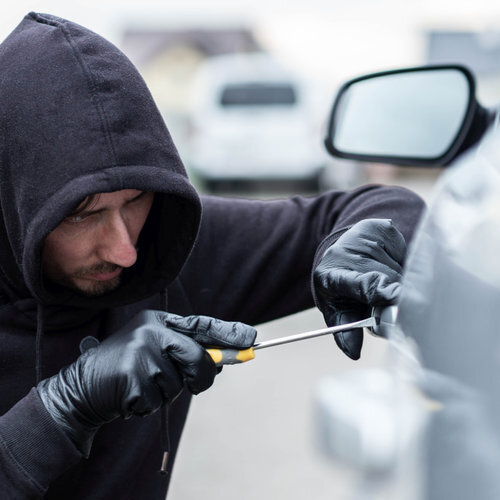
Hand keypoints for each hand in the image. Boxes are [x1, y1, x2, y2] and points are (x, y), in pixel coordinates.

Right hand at [37, 311, 255, 454]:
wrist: (83, 386)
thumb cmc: (126, 368)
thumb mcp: (156, 352)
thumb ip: (186, 353)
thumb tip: (221, 361)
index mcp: (159, 322)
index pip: (201, 325)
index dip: (228, 332)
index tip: (250, 339)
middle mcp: (151, 331)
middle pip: (197, 357)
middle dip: (202, 376)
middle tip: (197, 384)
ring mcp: (141, 353)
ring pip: (178, 383)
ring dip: (166, 392)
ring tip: (143, 384)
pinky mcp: (133, 376)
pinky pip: (159, 400)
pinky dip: (149, 404)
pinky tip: (131, 395)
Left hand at [313, 218, 405, 358]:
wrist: (343, 249)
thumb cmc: (340, 286)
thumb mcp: (336, 308)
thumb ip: (346, 329)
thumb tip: (353, 352)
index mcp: (330, 277)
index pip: (358, 284)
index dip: (377, 289)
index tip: (397, 296)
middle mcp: (347, 254)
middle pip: (388, 281)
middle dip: (398, 299)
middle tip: (398, 310)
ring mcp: (366, 239)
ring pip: (402, 269)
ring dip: (404, 285)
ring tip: (388, 288)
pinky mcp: (385, 229)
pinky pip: (408, 254)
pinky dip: (406, 267)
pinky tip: (392, 267)